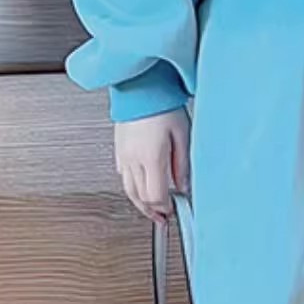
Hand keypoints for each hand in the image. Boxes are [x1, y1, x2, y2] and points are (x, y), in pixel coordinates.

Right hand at [113, 105, 189, 224]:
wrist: (140, 85)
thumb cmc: (162, 103)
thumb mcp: (183, 134)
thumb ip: (183, 164)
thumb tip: (184, 186)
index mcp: (151, 157)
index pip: (156, 196)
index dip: (165, 209)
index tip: (173, 211)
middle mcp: (133, 159)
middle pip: (140, 197)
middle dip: (152, 211)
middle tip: (163, 217)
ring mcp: (123, 155)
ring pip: (128, 190)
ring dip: (140, 203)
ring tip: (152, 209)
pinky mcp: (119, 149)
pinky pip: (123, 176)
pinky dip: (132, 188)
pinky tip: (140, 187)